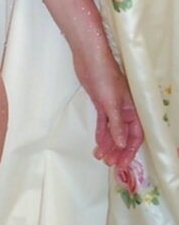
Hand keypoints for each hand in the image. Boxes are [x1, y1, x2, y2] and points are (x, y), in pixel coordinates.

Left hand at [74, 50, 142, 168]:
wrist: (89, 59)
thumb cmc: (104, 77)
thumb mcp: (112, 103)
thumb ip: (117, 124)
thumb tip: (123, 144)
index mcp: (133, 110)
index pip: (136, 136)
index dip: (130, 151)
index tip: (122, 164)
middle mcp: (125, 111)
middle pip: (124, 136)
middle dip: (118, 151)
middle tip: (110, 165)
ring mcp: (112, 108)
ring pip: (113, 131)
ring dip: (108, 145)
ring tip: (101, 158)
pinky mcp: (100, 104)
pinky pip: (103, 123)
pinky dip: (101, 134)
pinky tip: (98, 145)